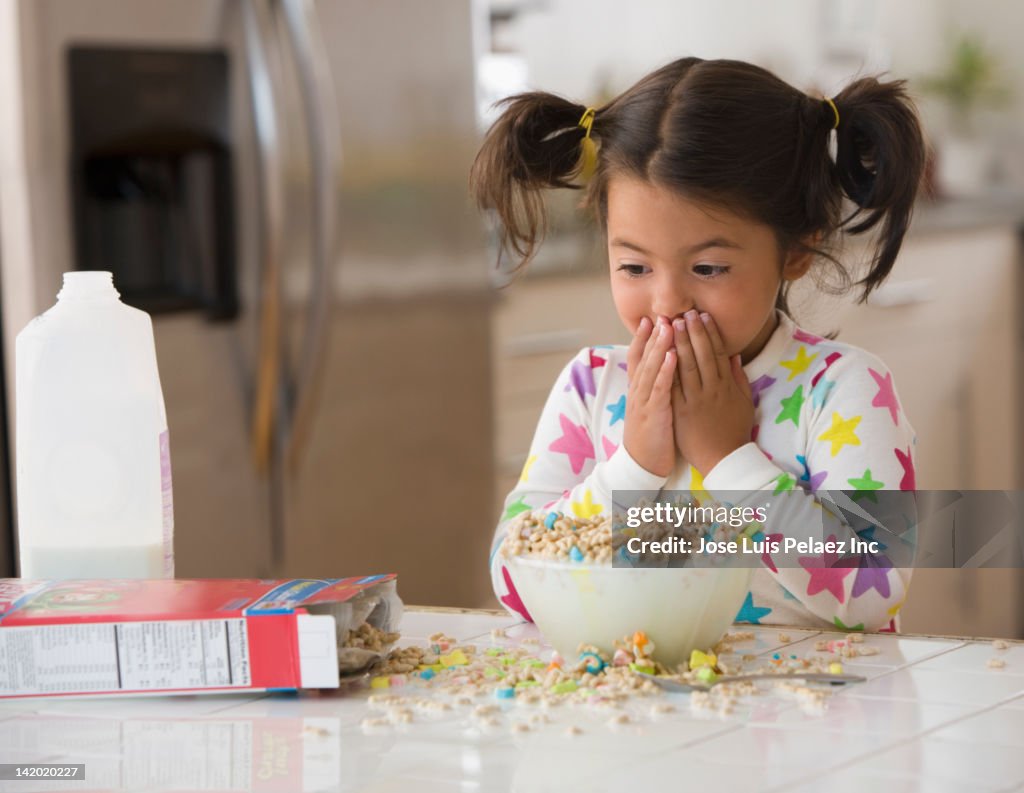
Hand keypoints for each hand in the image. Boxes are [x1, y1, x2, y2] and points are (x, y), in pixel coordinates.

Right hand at [623, 316, 677, 477]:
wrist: (642, 465)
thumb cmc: (652, 435)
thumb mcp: (651, 406)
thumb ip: (657, 386)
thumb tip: (664, 368)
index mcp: (639, 389)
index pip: (638, 357)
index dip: (642, 338)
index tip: (650, 318)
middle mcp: (638, 391)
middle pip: (644, 357)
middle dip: (653, 335)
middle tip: (662, 314)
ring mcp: (644, 402)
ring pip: (650, 369)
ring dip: (659, 346)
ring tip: (668, 327)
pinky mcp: (653, 414)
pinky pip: (660, 389)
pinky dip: (664, 371)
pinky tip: (672, 356)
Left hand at [671, 311, 753, 476]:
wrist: (724, 459)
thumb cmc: (734, 431)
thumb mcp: (744, 403)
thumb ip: (740, 378)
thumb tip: (735, 356)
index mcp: (727, 386)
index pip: (718, 353)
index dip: (710, 333)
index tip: (703, 316)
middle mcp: (712, 389)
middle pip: (702, 355)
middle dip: (692, 332)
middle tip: (685, 312)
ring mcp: (695, 400)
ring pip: (687, 366)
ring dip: (679, 343)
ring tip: (673, 324)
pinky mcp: (681, 411)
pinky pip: (673, 386)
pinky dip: (668, 368)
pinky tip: (662, 352)